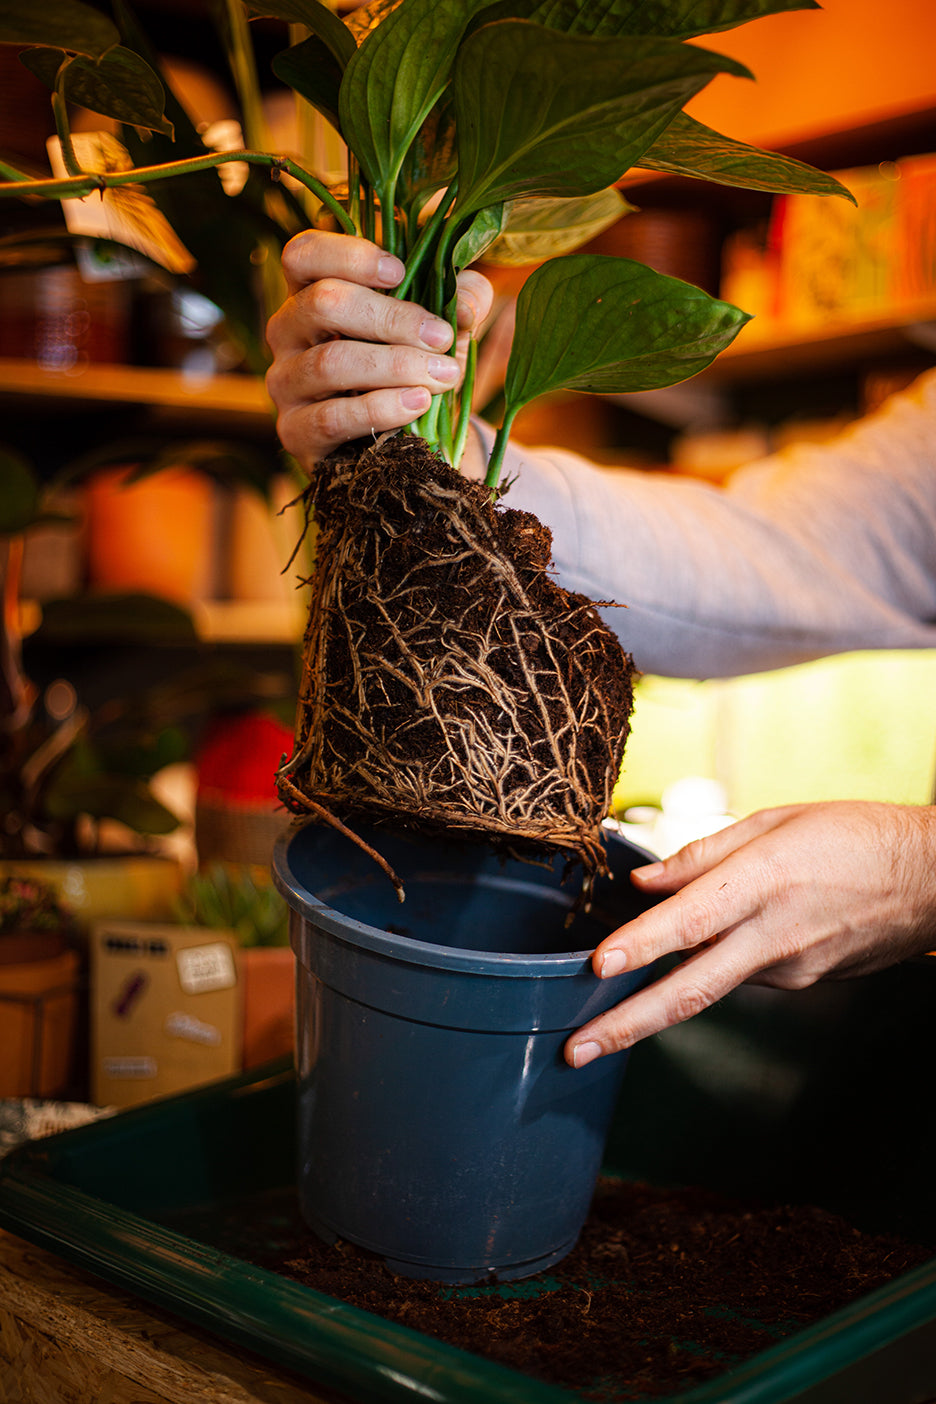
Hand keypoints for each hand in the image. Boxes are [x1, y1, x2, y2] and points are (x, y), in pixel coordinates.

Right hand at [265, 229, 492, 472]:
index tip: (401, 272)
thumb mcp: (444, 324)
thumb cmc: (417, 364)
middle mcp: (287, 332)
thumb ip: (462, 298)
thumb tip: (466, 304)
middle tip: (441, 337)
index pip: (303, 255)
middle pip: (322, 302)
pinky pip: (332, 417)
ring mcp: (285, 383)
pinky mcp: (295, 432)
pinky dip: (381, 408)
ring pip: (329, 362)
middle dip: (391, 318)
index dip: (349, 256)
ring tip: (442, 375)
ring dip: (394, 366)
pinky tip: (419, 403)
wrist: (407, 439)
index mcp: (312, 291)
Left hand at [566, 800, 935, 1066]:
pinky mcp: (801, 982)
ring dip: (661, 993)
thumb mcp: (775, 822)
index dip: (642, 946)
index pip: (691, 921)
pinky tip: (719, 940)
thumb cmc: (853, 836)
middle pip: (691, 989)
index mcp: (764, 883)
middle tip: (576, 1049)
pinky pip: (741, 970)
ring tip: (615, 993)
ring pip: (711, 981)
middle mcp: (774, 937)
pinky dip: (714, 962)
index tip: (598, 967)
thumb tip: (646, 883)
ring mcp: (790, 969)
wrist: (932, 881)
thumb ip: (704, 854)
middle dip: (628, 1025)